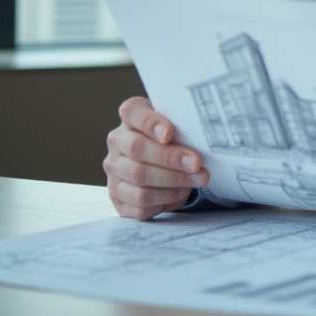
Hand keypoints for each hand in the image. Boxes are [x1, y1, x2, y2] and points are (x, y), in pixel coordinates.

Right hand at [103, 96, 207, 219]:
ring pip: (139, 179)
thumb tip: (202, 137)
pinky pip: (140, 204)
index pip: (131, 112)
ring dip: (172, 183)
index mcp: (129, 118)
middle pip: (137, 149)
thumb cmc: (171, 141)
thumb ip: (183, 126)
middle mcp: (117, 142)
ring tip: (195, 181)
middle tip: (196, 164)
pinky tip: (180, 193)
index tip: (169, 133)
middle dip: (170, 158)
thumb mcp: (177, 126)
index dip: (149, 122)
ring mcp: (114, 171)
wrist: (160, 163)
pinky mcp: (117, 197)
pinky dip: (164, 201)